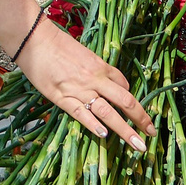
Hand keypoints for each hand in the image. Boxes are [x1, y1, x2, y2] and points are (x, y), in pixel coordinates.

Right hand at [18, 17, 153, 150]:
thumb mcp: (83, 53)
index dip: (131, 100)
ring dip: (125, 130)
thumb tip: (107, 82)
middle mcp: (95, 80)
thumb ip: (96, 69)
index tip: (134, 113)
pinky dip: (94, 125)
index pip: (124, 86)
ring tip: (138, 145)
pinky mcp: (62, 98)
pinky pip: (81, 114)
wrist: (34, 39)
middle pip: (125, 101)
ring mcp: (79, 90)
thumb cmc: (57, 44)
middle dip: (141, 119)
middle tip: (152, 133)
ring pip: (108, 113)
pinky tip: (104, 136)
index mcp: (101, 67)